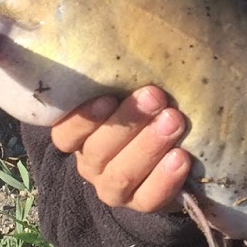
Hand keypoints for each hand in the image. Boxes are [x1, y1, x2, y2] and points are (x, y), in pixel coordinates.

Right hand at [52, 85, 189, 212]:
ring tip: (174, 122)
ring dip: (148, 146)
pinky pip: (148, 198)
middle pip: (98, 150)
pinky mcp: (140, 204)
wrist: (164, 156)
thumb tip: (138, 42)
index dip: (84, 118)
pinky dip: (165, 180)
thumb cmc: (140, 110)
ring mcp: (113, 188)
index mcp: (78, 136)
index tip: (108, 97)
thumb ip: (121, 79)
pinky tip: (181, 158)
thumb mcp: (125, 93)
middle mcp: (91, 163)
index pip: (65, 132)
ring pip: (122, 174)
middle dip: (128, 122)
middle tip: (155, 96)